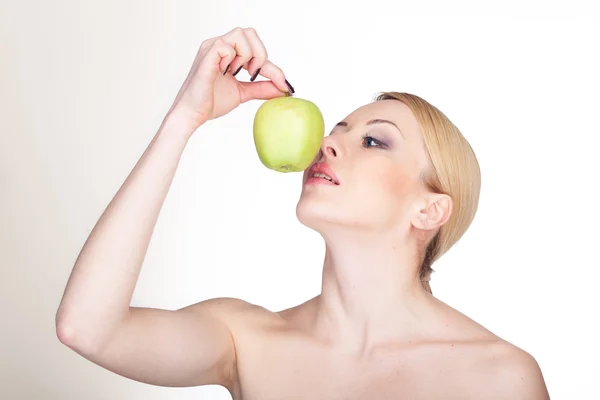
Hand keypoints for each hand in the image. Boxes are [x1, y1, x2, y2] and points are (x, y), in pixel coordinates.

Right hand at [168, 27, 293, 131]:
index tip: (284, 86)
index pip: (257, 49)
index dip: (273, 68)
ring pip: (240, 34)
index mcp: (229, 52)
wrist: (193, 114)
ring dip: (246, 56)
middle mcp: (220, 45)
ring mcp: (212, 48)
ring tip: (236, 74)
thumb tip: (284, 89)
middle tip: (253, 75)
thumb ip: (262, 88)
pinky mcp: (206, 55)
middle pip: (251, 33)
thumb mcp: (243, 93)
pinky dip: (231, 59)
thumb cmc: (211, 101)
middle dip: (260, 55)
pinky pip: (225, 45)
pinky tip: (225, 73)